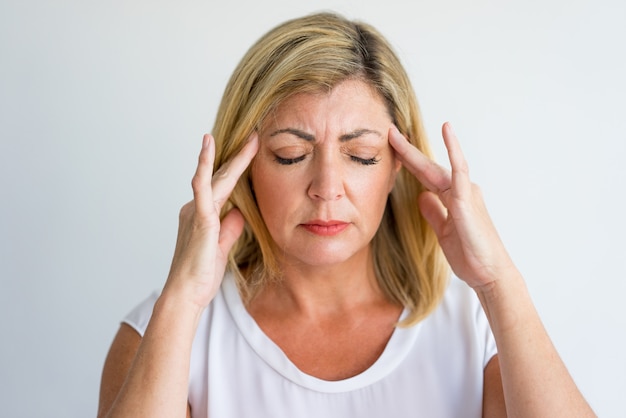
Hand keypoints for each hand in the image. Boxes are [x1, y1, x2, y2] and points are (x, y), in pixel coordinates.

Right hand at [164, 133, 258, 307]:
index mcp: (203, 215)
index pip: (224, 188)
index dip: (238, 169)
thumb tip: (239, 212)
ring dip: (232, 158)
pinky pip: (202, 187)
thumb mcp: (223, 247)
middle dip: (239, 157)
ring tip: (248, 139)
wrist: (186, 294)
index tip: (252, 152)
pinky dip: (205, 166)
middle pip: (222, 178)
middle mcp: (196, 209)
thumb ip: (230, 228)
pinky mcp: (199, 218)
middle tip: (255, 137)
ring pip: (215, 178)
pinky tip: (208, 147)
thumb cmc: (201, 275)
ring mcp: (196, 212)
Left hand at [388, 123, 514, 288]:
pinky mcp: (466, 201)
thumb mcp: (444, 232)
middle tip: (389, 133)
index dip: (408, 162)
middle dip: (406, 152)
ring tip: (398, 136)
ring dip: (415, 152)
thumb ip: (434, 213)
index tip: (392, 149)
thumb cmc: (471, 255)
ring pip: (436, 167)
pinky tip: (446, 131)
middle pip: (427, 168)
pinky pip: (458, 170)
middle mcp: (460, 191)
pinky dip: (453, 150)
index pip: (425, 176)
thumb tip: (422, 197)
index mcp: (452, 199)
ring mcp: (465, 194)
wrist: (489, 274)